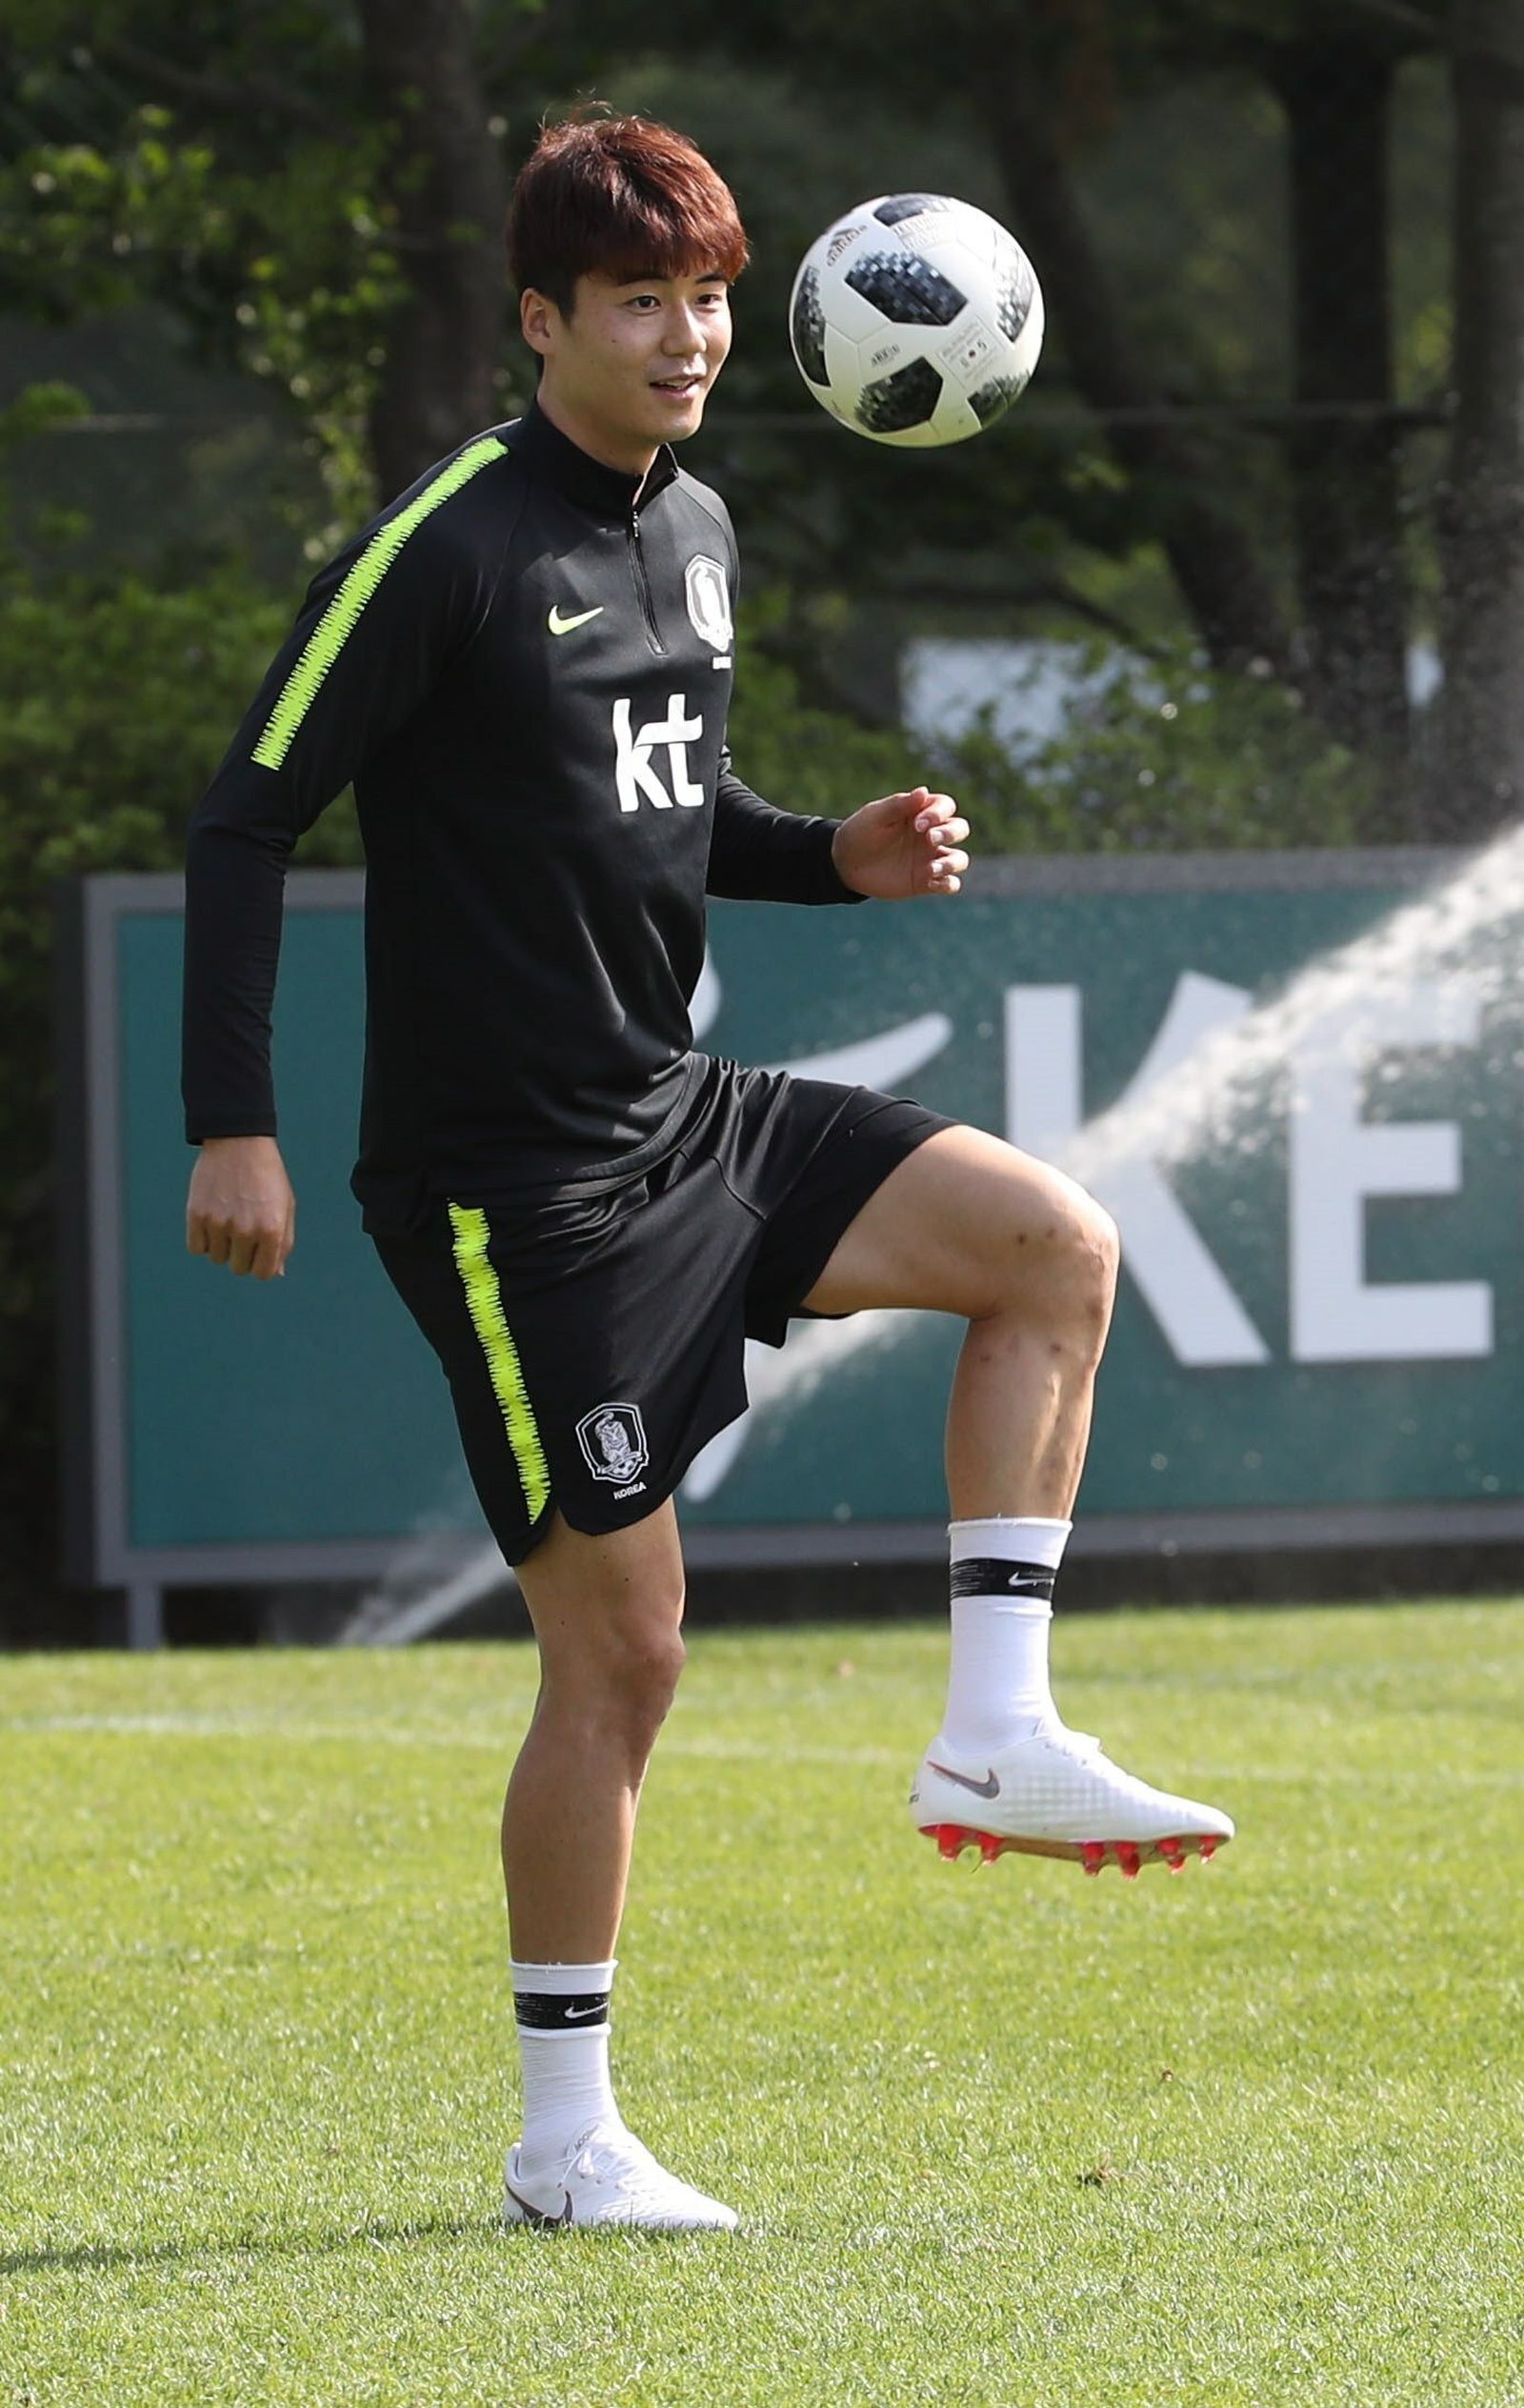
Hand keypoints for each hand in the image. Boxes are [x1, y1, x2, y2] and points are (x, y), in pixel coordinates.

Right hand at [186, 1136, 295, 1279]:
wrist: (239, 1142)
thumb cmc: (267, 1176)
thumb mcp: (285, 1206)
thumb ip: (283, 1242)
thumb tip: (276, 1273)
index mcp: (272, 1229)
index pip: (263, 1273)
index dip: (261, 1264)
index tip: (259, 1251)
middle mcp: (246, 1230)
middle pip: (239, 1268)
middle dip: (242, 1255)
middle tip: (243, 1230)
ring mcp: (219, 1223)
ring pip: (217, 1258)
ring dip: (222, 1245)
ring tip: (228, 1218)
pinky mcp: (197, 1215)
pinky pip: (196, 1247)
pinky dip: (202, 1239)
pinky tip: (212, 1219)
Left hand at [830, 785, 969, 901]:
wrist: (845, 864)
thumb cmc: (861, 833)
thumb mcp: (876, 815)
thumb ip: (900, 804)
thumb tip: (924, 791)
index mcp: (921, 814)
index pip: (945, 806)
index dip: (939, 813)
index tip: (918, 823)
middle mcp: (931, 836)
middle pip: (960, 829)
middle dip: (951, 833)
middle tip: (929, 838)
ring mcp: (930, 859)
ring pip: (960, 859)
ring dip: (952, 862)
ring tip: (931, 868)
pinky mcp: (925, 882)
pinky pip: (950, 885)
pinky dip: (947, 884)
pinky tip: (930, 881)